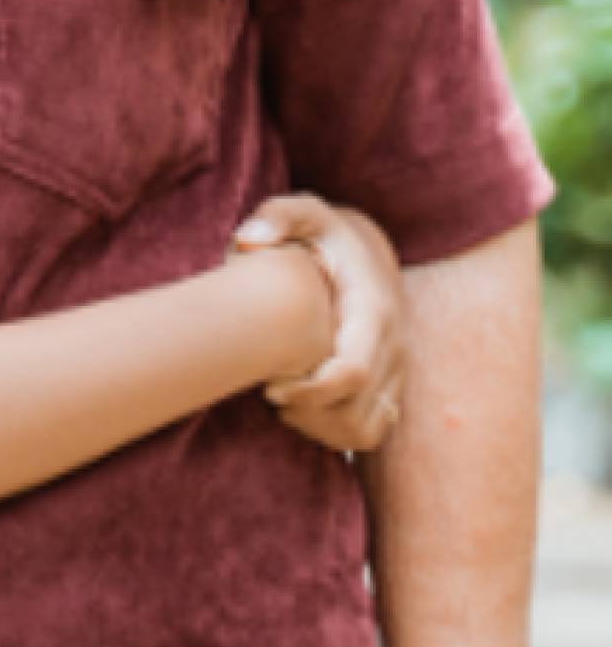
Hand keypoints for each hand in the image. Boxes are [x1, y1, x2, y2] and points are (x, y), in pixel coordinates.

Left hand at [232, 194, 404, 452]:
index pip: (353, 372)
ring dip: (320, 428)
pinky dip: (335, 433)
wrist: (367, 250)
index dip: (311, 391)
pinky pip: (370, 430)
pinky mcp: (391, 385)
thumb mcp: (305, 213)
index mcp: (374, 311)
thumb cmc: (324, 234)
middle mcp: (395, 346)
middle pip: (357, 410)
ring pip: (365, 428)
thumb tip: (250, 238)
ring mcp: (397, 369)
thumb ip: (277, 216)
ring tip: (283, 404)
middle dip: (308, 413)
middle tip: (270, 395)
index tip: (270, 388)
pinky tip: (302, 410)